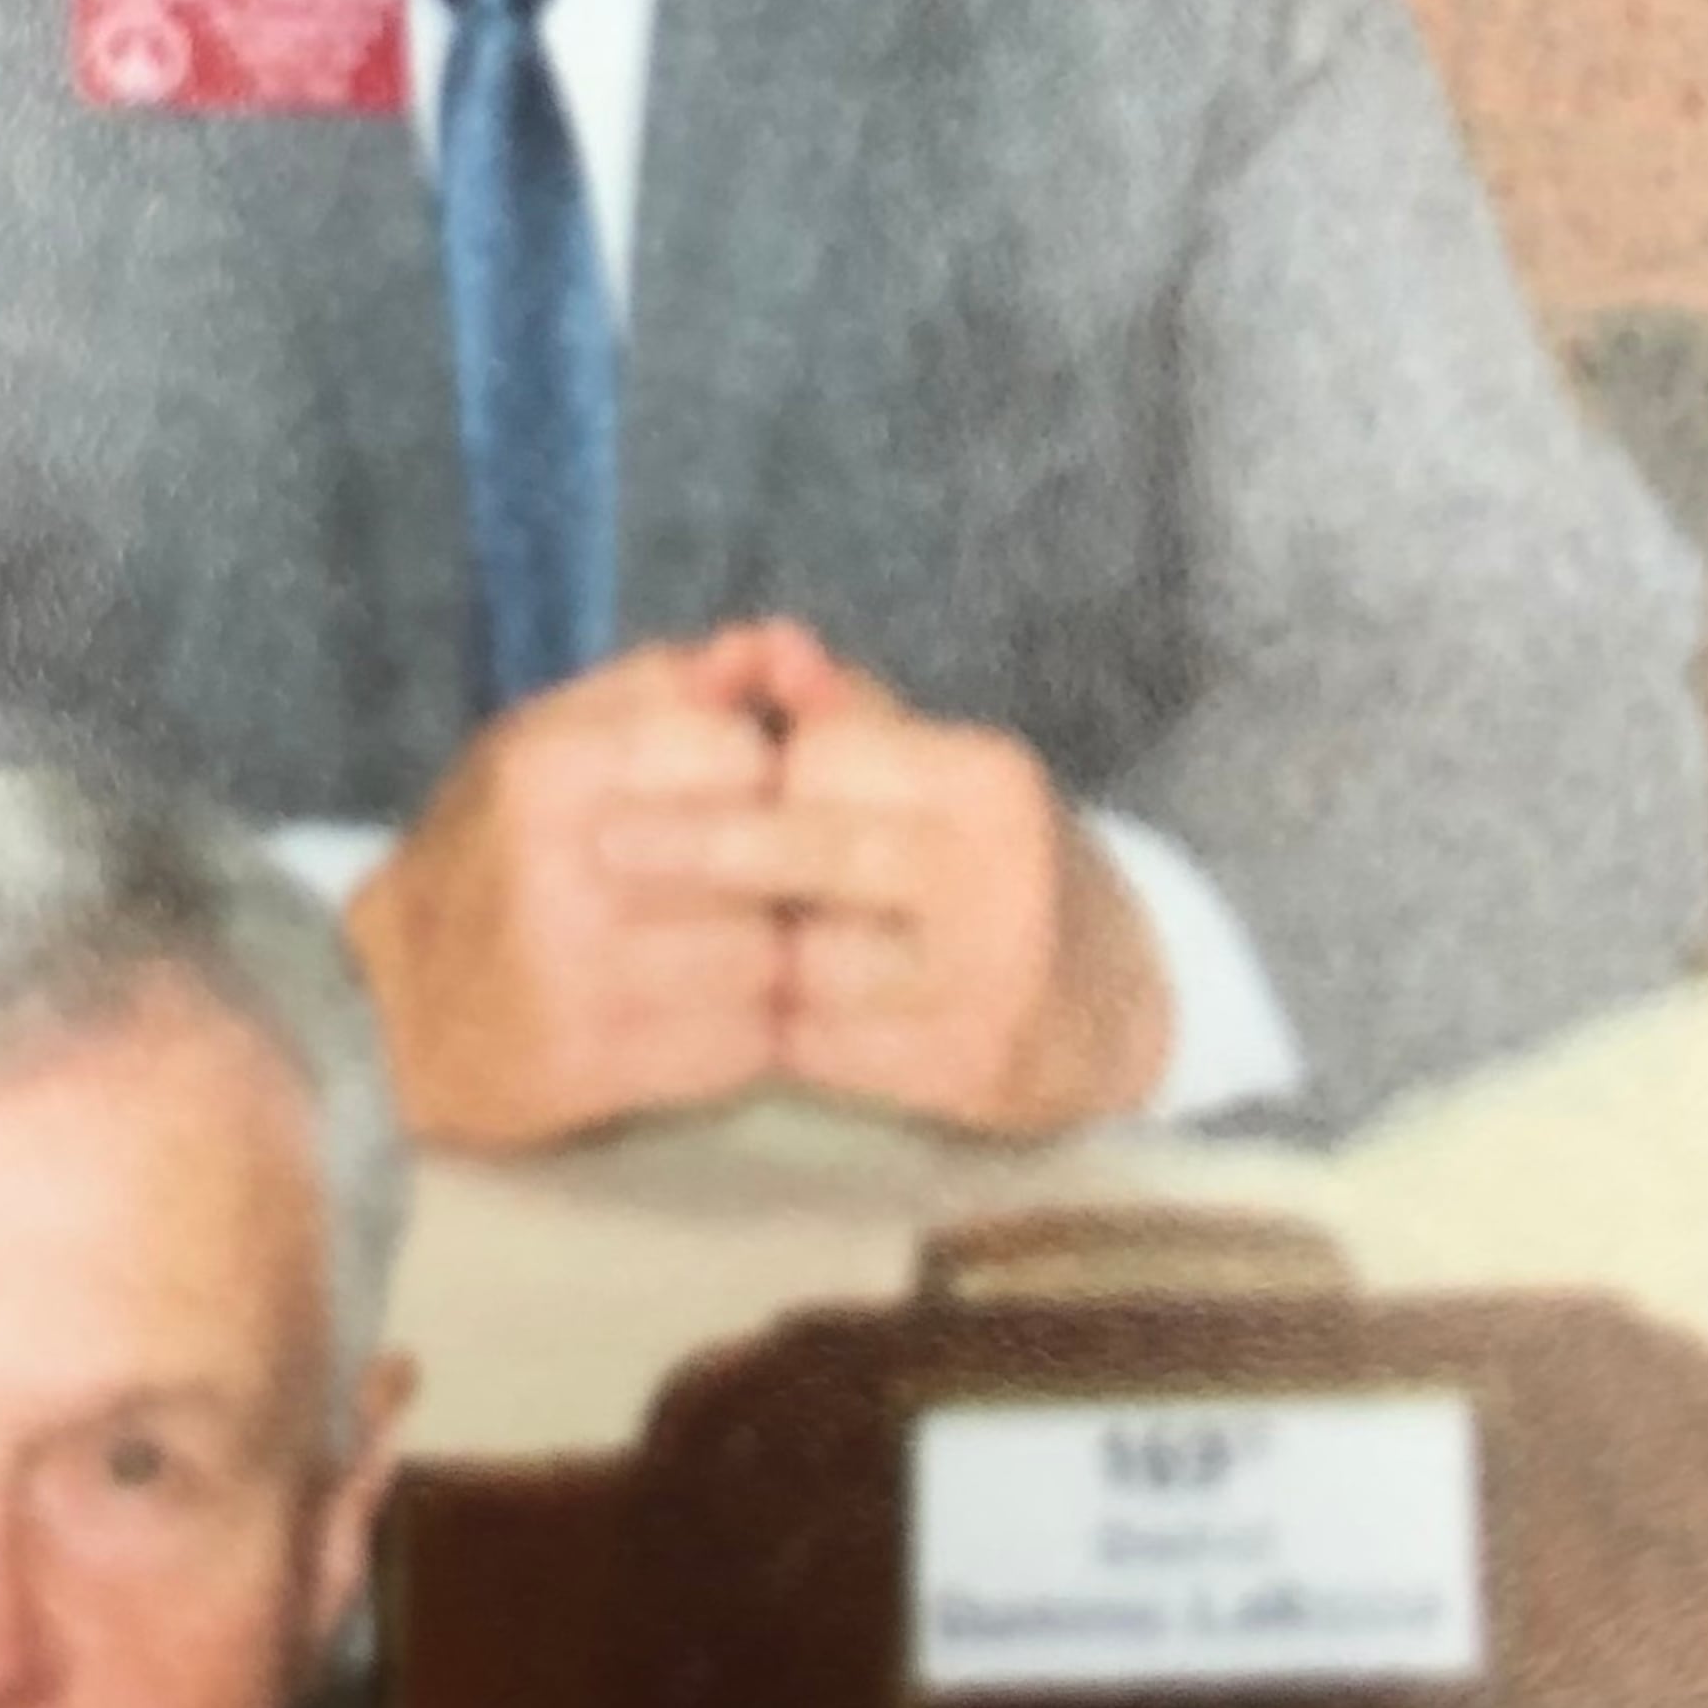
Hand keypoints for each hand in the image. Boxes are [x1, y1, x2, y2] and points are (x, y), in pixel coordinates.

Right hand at [347, 632, 793, 1150]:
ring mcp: (573, 977)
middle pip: (763, 859)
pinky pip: (740, 1046)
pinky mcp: (592, 1068)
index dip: (764, 775)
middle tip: (768, 879)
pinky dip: (746, 1031)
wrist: (390, 1009)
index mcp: (547, 767)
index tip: (749, 796)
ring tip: (737, 944)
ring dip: (771, 955)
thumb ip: (667, 683)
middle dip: (781, 869)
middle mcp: (557, 868)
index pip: (737, 755)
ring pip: (765, 958)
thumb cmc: (494, 851)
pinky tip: (711, 1012)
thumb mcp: (551, 736)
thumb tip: (783, 645)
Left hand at [613, 626, 1173, 1135]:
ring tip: (745, 948)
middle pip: (810, 851)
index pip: (826, 762)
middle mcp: (1000, 871)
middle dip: (699, 848)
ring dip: (756, 960)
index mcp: (988, 779)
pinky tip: (791, 1016)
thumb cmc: (977, 865)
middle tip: (603, 849)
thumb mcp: (929, 775)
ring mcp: (990, 975)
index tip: (701, 782)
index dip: (756, 778)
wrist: (1104, 1004)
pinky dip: (790, 1035)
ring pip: (807, 962)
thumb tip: (759, 641)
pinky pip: (823, 1048)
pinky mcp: (968, 1067)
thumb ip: (841, 713)